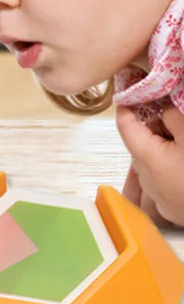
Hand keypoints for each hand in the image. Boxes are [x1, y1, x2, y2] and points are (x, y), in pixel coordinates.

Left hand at [116, 104, 183, 227]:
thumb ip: (173, 117)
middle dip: (154, 129)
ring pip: (152, 163)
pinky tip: (183, 166)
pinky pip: (163, 182)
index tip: (134, 94)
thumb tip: (162, 109)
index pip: (124, 124)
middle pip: (140, 144)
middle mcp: (144, 177)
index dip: (127, 107)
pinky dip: (170, 170)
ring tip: (181, 145)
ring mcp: (157, 197)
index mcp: (145, 156)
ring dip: (163, 151)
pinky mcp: (171, 209)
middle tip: (175, 123)